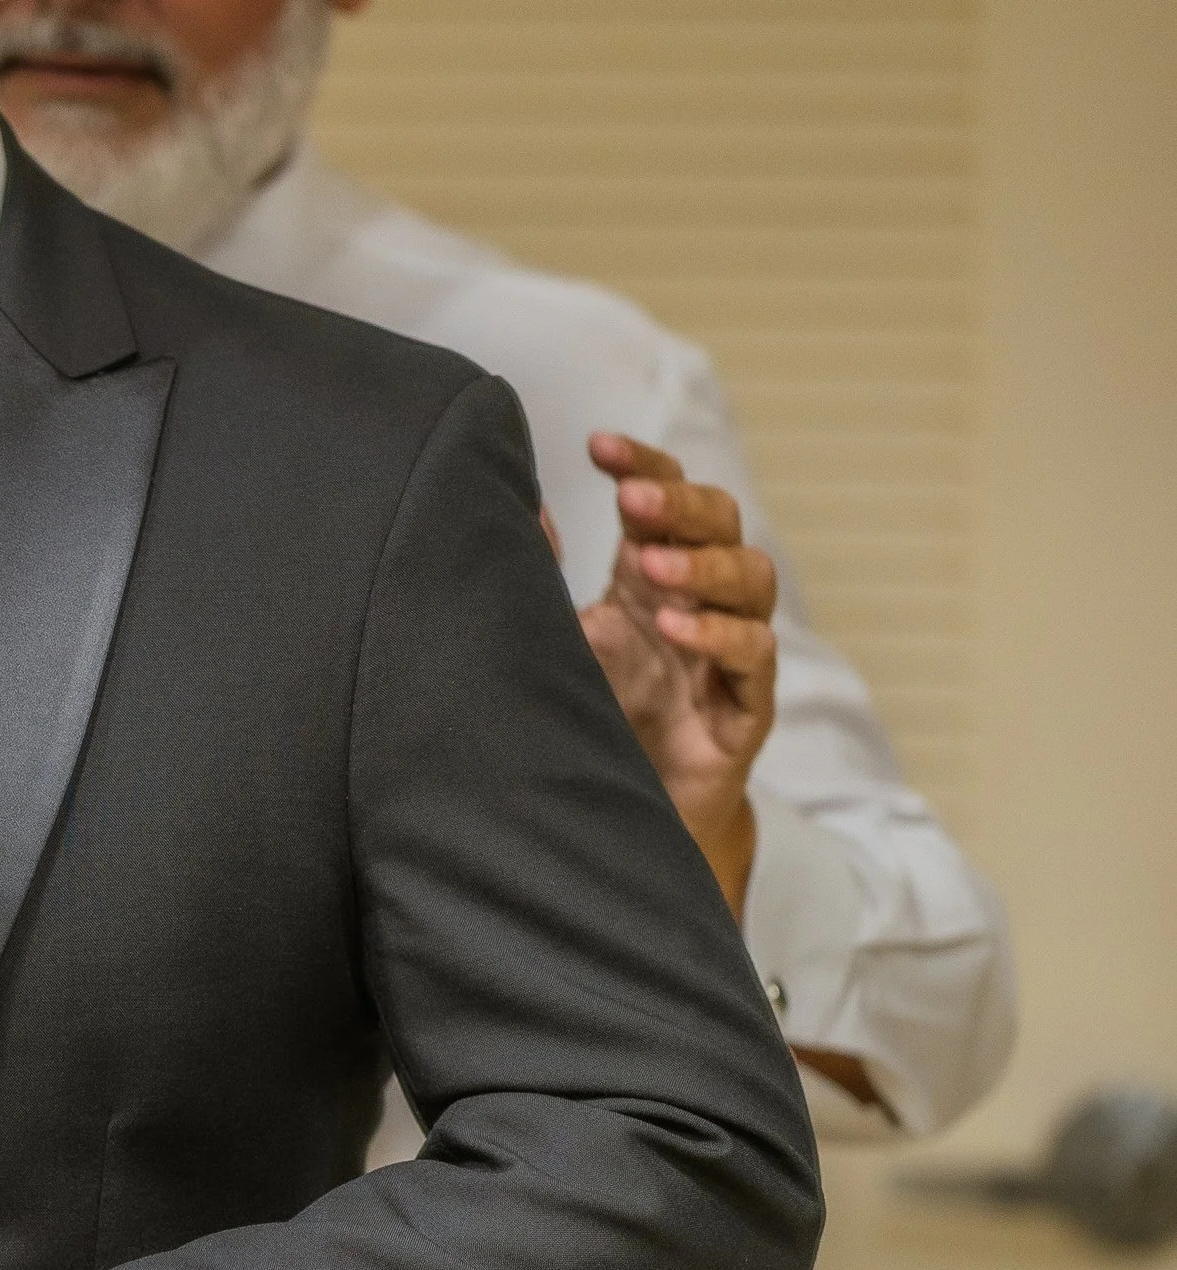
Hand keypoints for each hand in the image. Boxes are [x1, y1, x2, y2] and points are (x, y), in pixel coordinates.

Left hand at [578, 432, 777, 912]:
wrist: (614, 822)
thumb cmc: (588, 721)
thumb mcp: (552, 642)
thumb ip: (536, 577)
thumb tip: (515, 502)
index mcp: (650, 577)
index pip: (666, 498)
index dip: (643, 467)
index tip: (597, 447)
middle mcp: (698, 603)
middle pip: (722, 522)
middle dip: (680, 503)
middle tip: (631, 500)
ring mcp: (729, 653)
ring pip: (753, 580)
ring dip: (705, 565)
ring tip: (650, 566)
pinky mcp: (746, 709)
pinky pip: (754, 657)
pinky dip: (718, 636)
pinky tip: (674, 629)